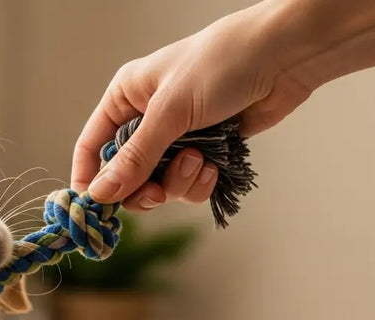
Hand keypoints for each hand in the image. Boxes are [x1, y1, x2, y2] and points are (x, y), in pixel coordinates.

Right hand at [71, 4, 312, 212]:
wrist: (284, 57)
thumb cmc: (221, 65)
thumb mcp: (170, 112)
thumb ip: (135, 158)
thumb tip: (99, 195)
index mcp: (126, 98)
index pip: (92, 146)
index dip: (90, 179)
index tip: (94, 208)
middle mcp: (147, 119)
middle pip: (126, 176)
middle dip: (144, 188)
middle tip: (158, 193)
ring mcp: (178, 137)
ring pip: (160, 185)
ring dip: (179, 182)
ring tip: (200, 161)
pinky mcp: (207, 150)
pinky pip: (189, 184)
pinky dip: (201, 181)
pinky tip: (215, 164)